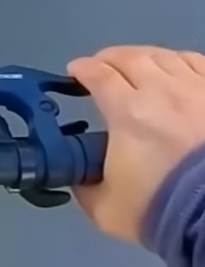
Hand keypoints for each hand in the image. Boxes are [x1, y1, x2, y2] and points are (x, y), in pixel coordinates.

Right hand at [68, 46, 204, 242]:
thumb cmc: (164, 211)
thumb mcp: (107, 210)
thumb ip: (85, 187)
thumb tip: (77, 177)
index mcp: (127, 111)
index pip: (96, 73)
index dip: (81, 69)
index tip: (75, 73)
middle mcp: (160, 89)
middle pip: (128, 56)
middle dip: (108, 59)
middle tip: (102, 69)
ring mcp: (195, 88)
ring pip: (162, 55)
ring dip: (143, 58)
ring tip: (139, 68)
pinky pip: (195, 61)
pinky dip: (178, 61)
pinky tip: (174, 70)